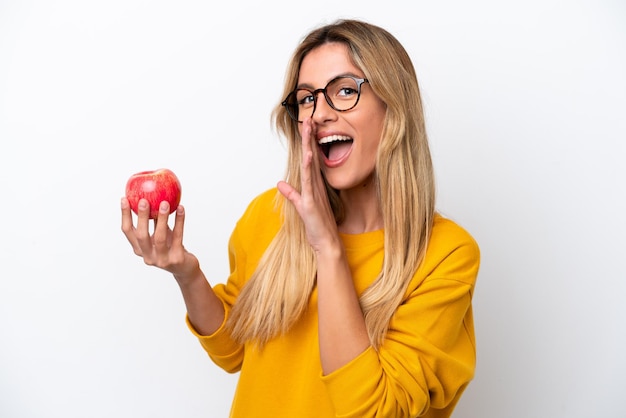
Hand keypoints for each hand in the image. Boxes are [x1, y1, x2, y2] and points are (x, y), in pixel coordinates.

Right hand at [121, 197, 199, 280]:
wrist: (185, 268)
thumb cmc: (171, 247)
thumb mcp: (161, 234)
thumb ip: (154, 220)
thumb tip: (150, 195)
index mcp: (140, 249)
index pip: (128, 232)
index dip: (124, 215)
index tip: (124, 199)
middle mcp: (148, 256)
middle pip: (141, 235)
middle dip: (141, 217)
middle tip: (144, 200)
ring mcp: (162, 259)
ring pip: (160, 237)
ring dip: (162, 219)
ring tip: (165, 203)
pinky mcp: (176, 259)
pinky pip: (178, 236)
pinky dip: (179, 221)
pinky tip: (181, 209)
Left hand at [277, 118, 339, 253]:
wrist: (327, 243)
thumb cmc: (317, 227)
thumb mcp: (300, 206)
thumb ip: (291, 194)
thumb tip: (280, 183)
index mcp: (314, 185)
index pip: (310, 160)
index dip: (308, 143)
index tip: (306, 128)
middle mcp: (316, 185)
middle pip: (312, 156)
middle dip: (309, 138)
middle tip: (309, 119)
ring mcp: (315, 192)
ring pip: (311, 164)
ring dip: (309, 146)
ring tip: (308, 129)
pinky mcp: (312, 201)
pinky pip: (311, 181)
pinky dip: (310, 167)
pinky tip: (309, 154)